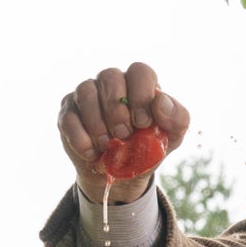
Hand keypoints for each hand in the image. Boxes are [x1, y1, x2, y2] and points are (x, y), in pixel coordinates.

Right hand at [56, 61, 191, 203]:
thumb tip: (159, 102)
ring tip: (107, 145)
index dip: (140, 94)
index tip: (143, 123)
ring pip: (86, 92)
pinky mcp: (68, 113)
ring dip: (97, 122)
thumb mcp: (172, 137)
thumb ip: (176, 118)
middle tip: (124, 135)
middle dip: (117, 109)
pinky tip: (92, 153)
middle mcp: (111, 82)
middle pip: (110, 77)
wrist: (124, 175)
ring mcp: (87, 95)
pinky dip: (80, 137)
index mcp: (139, 83)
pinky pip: (69, 117)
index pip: (139, 71)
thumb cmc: (150, 147)